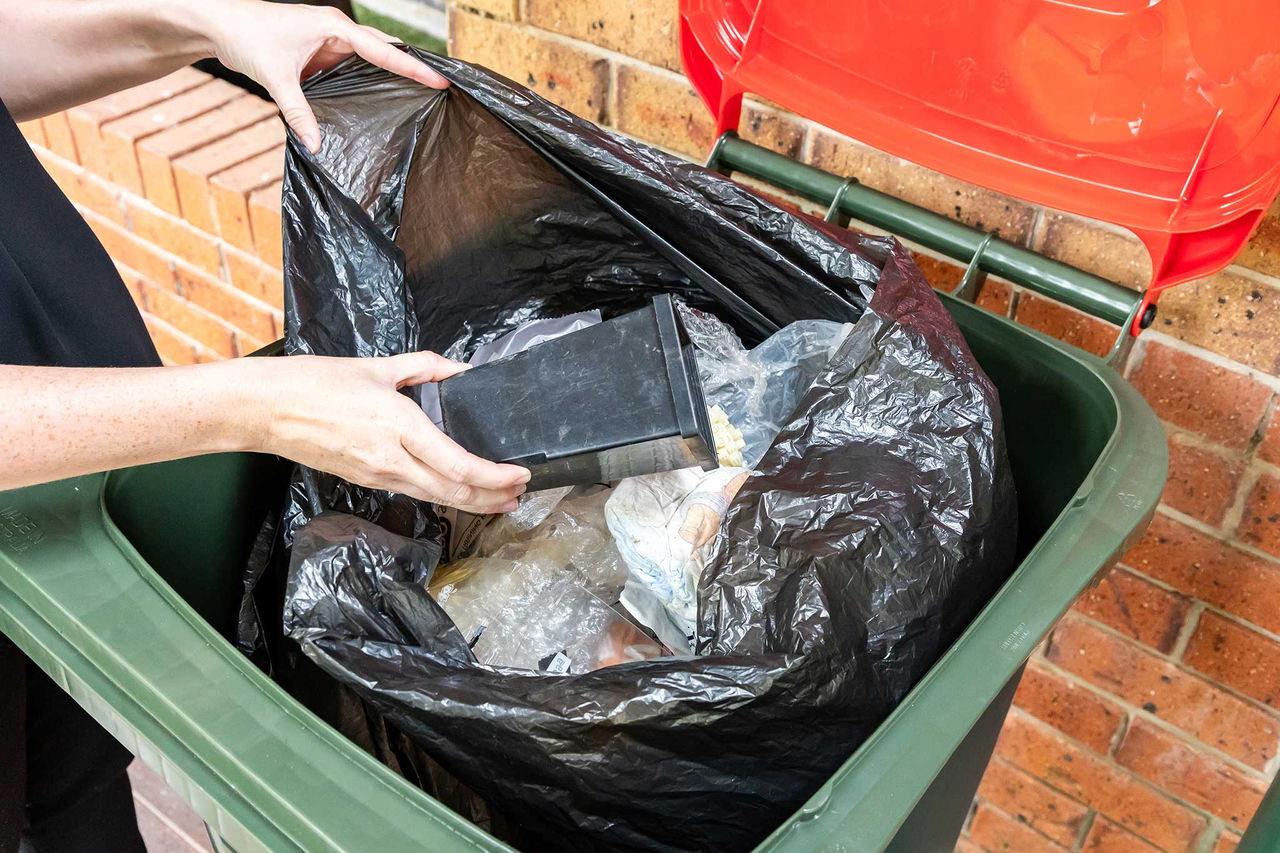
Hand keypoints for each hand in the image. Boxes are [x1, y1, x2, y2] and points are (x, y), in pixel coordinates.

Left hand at [198, 0, 447, 151]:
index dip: (411, 67)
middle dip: (411, 67)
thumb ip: (299, 113)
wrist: (220, 24)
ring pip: (371, 58)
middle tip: (441, 87)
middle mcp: (337, 30)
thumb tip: (317, 146)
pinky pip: (353, 67)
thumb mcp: (276, 79)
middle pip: (385, 48)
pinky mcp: (321, 52)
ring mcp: (330, 40)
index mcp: (333, 26)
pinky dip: (368, 80)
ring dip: (391, 74)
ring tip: (422, 95)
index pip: (383, 49)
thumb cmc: (247, 38)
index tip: (439, 80)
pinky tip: (381, 99)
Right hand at [248, 352, 528, 513]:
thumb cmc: (314, 383)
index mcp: (399, 425)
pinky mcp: (365, 480)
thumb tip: (457, 369)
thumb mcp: (377, 366)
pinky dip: (443, 495)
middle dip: (492, 498)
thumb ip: (424, 367)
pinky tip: (456, 491)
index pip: (459, 464)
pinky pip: (413, 492)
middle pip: (454, 491)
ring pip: (435, 497)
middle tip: (519, 495)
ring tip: (499, 501)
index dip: (495, 476)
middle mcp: (392, 458)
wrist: (265, 409)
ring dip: (472, 502)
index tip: (521, 473)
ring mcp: (377, 474)